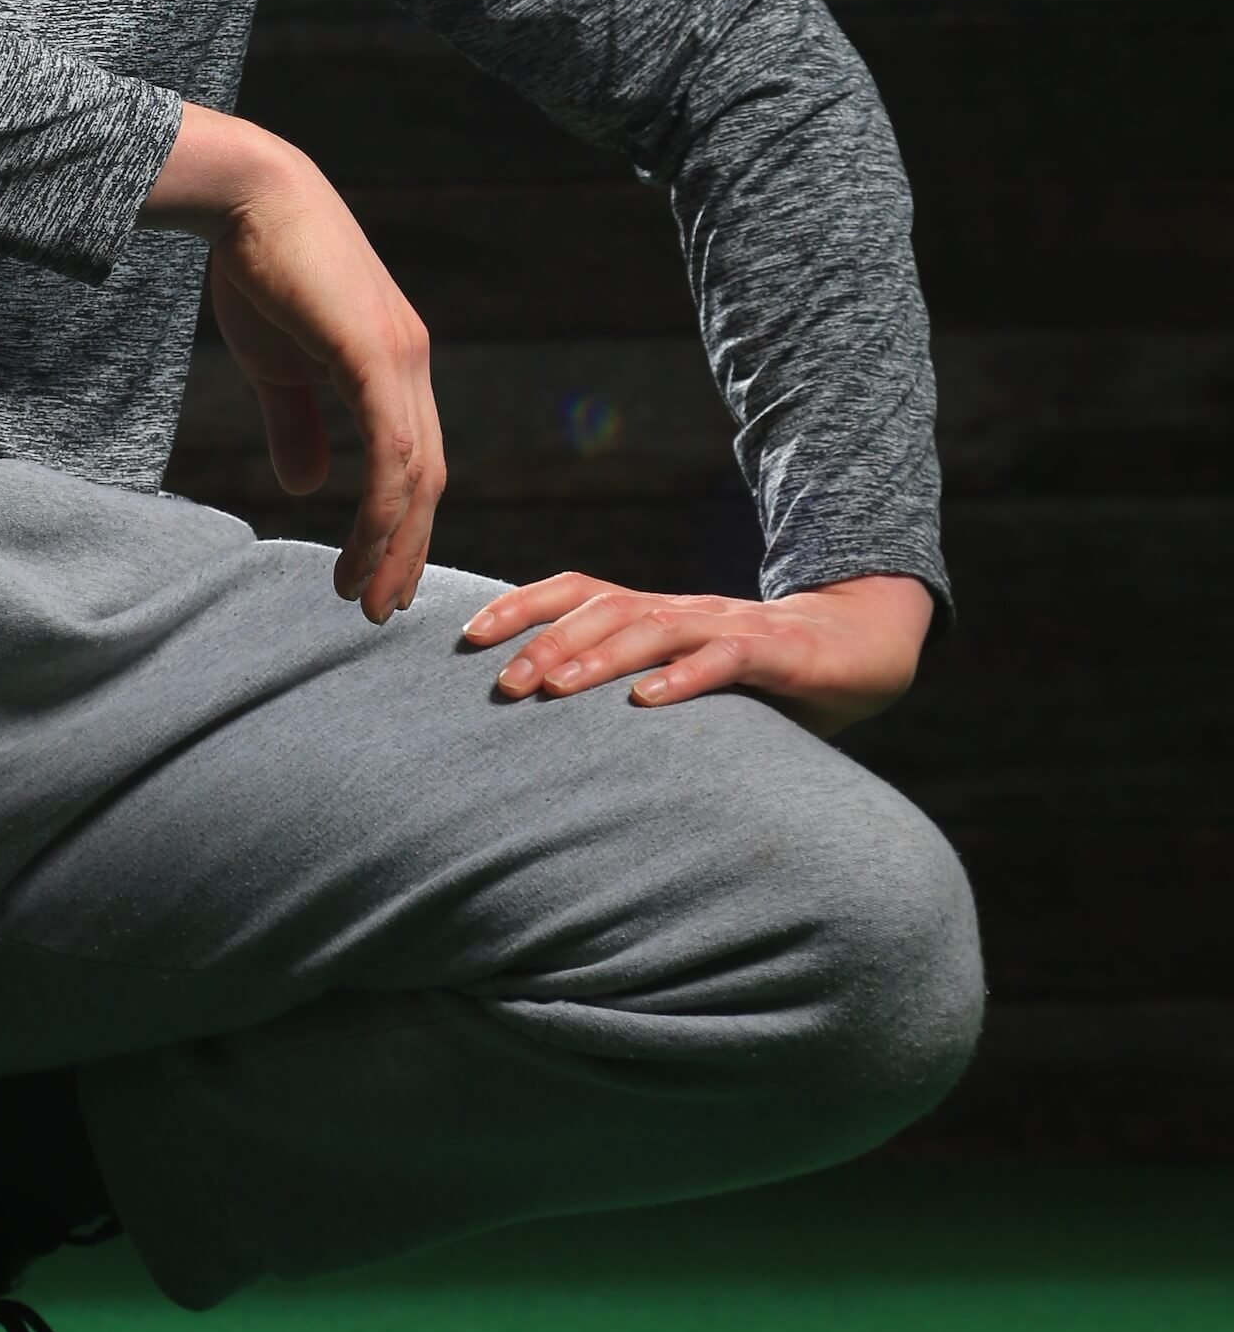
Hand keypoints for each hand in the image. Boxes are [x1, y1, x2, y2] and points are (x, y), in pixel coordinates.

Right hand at [145, 104, 443, 621]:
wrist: (247, 196)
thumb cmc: (258, 269)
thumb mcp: (275, 364)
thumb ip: (297, 424)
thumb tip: (307, 486)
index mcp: (394, 365)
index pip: (412, 461)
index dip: (398, 524)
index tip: (375, 579)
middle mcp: (411, 364)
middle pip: (425, 476)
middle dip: (404, 548)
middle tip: (381, 608)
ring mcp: (401, 357)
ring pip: (414, 473)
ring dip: (393, 541)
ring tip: (367, 594)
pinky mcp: (376, 353)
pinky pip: (392, 449)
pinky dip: (381, 506)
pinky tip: (362, 545)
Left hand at [460, 569, 933, 737]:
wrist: (863, 648)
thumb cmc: (762, 677)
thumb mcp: (687, 680)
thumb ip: (630, 695)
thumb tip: (550, 739)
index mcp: (656, 613)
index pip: (577, 592)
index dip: (521, 605)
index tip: (468, 635)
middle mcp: (682, 611)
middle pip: (603, 608)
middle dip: (547, 642)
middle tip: (503, 683)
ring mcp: (727, 626)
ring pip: (653, 627)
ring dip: (600, 655)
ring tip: (556, 687)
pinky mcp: (774, 651)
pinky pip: (723, 659)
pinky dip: (684, 677)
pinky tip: (650, 701)